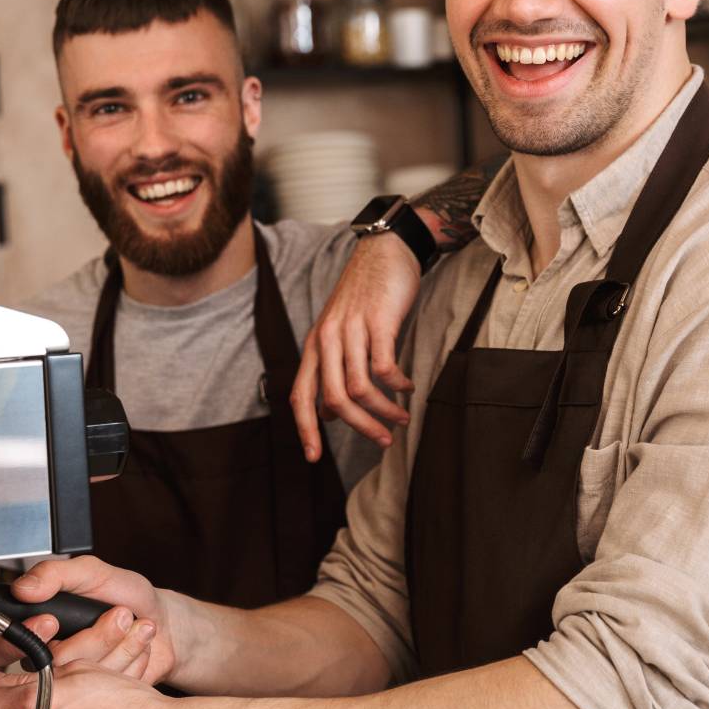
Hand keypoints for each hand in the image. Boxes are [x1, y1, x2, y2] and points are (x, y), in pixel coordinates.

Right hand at [0, 557, 176, 686]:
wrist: (163, 621)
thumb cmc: (124, 595)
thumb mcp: (92, 572)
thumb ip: (55, 574)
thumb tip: (22, 587)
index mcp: (34, 628)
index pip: (2, 645)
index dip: (27, 635)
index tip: (51, 620)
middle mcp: (47, 659)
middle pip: (46, 667)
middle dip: (90, 640)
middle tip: (119, 615)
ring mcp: (71, 684)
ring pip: (78, 678)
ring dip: (118, 644)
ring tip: (135, 622)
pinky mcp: (96, 701)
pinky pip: (105, 690)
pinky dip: (132, 659)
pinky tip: (140, 642)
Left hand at [292, 232, 421, 460]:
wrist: (385, 249)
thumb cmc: (366, 295)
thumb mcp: (339, 331)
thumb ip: (331, 368)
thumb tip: (328, 412)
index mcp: (314, 345)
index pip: (300, 396)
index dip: (305, 430)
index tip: (313, 458)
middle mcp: (327, 339)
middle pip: (334, 399)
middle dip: (359, 427)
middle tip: (383, 440)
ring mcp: (351, 329)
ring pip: (358, 388)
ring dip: (383, 410)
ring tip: (402, 417)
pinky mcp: (377, 321)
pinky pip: (383, 367)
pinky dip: (396, 384)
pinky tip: (407, 386)